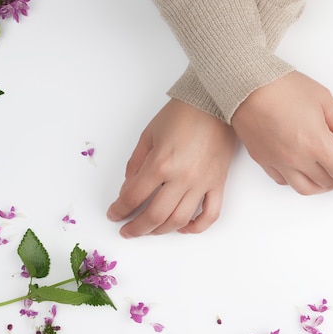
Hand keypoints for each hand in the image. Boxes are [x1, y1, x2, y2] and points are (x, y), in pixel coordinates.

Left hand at [107, 99, 236, 236]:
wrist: (216, 102)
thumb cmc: (183, 113)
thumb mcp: (149, 134)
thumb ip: (136, 163)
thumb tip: (129, 188)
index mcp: (160, 163)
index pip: (133, 197)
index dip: (119, 210)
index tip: (114, 215)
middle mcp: (181, 178)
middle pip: (155, 215)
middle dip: (137, 228)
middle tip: (128, 231)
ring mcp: (202, 183)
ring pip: (179, 220)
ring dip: (161, 231)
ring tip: (151, 230)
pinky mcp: (218, 183)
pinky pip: (210, 214)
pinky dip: (196, 227)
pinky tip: (183, 228)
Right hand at [231, 71, 332, 194]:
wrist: (243, 84)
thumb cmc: (281, 86)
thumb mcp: (323, 98)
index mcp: (317, 144)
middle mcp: (297, 159)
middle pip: (329, 183)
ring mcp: (279, 162)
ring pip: (307, 188)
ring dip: (324, 185)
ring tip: (331, 173)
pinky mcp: (264, 160)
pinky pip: (284, 181)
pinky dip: (299, 179)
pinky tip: (304, 168)